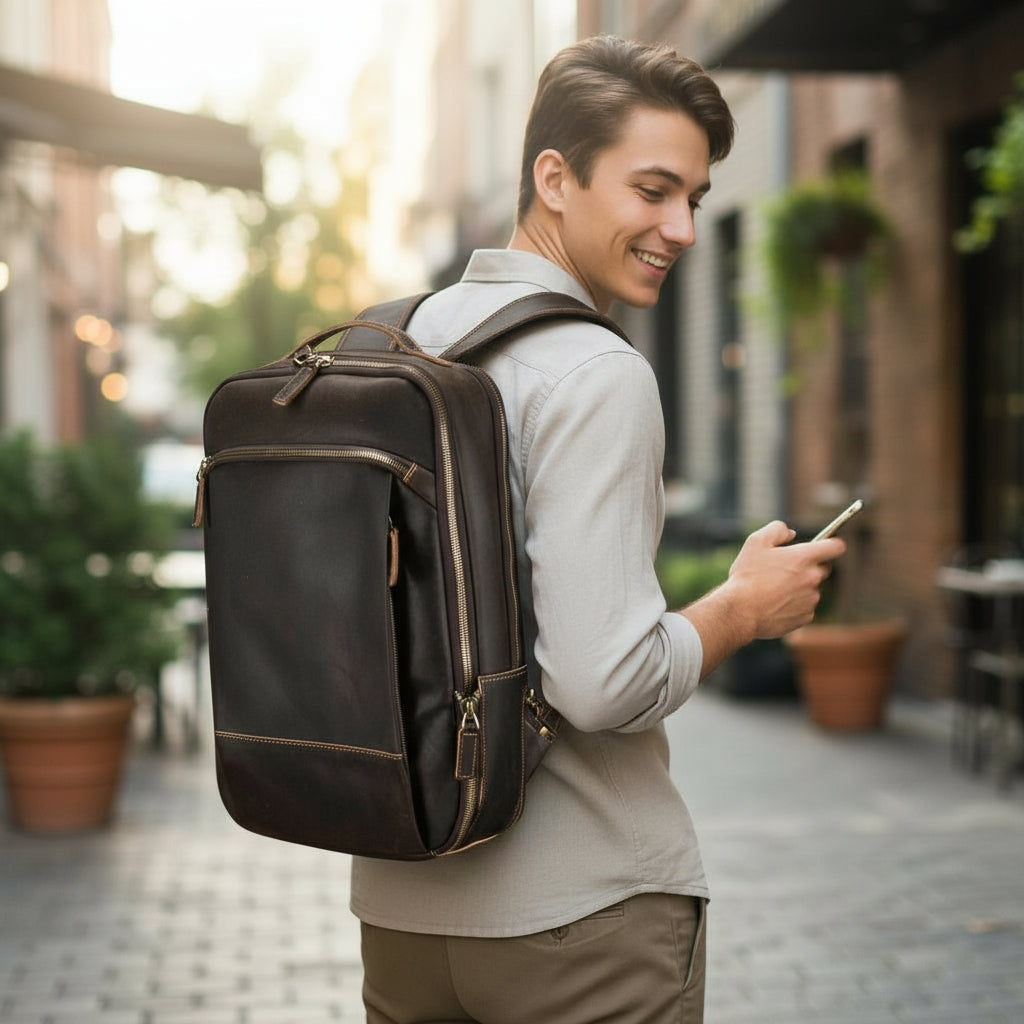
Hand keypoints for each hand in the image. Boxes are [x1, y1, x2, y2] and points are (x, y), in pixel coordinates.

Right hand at [725, 520, 845, 639]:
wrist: (740, 611)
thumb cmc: (747, 576)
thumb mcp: (756, 542)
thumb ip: (777, 530)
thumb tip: (791, 534)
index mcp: (804, 557)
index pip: (836, 546)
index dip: (832, 543)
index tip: (824, 545)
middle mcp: (813, 578)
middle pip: (824, 568)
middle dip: (810, 567)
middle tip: (787, 569)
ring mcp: (811, 599)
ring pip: (813, 589)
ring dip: (800, 587)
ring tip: (775, 589)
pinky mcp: (806, 617)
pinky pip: (805, 607)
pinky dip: (795, 604)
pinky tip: (775, 604)